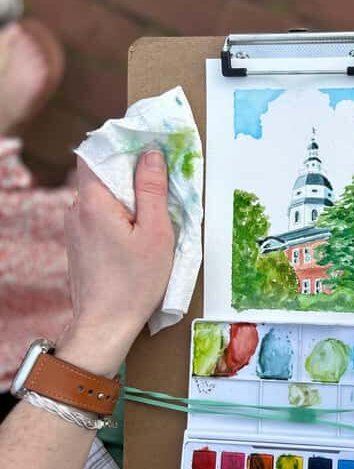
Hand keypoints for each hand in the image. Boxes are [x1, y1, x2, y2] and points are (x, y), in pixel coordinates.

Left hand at [56, 151, 174, 375]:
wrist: (105, 325)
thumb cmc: (133, 284)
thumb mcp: (156, 233)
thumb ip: (153, 190)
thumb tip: (151, 154)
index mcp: (92, 202)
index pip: (96, 153)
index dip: (121, 144)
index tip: (149, 143)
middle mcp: (77, 210)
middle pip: (102, 174)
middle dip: (131, 171)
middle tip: (163, 176)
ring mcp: (75, 228)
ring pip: (102, 196)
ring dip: (128, 195)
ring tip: (157, 209)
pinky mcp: (81, 244)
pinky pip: (100, 216)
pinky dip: (121, 214)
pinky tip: (141, 230)